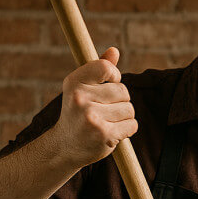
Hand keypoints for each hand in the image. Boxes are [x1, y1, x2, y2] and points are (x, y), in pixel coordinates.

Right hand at [50, 47, 136, 167]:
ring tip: (107, 123)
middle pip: (123, 91)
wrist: (65, 147)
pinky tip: (112, 133)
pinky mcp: (103, 134)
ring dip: (124, 117)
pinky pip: (132, 125)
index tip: (110, 84)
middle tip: (105, 111)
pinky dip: (127, 130)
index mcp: (74, 82)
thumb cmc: (78, 114)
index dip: (115, 76)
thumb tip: (114, 51)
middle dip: (121, 101)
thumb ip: (99, 69)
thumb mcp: (83, 89)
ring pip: (129, 109)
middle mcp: (80, 98)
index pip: (106, 67)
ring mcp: (91, 117)